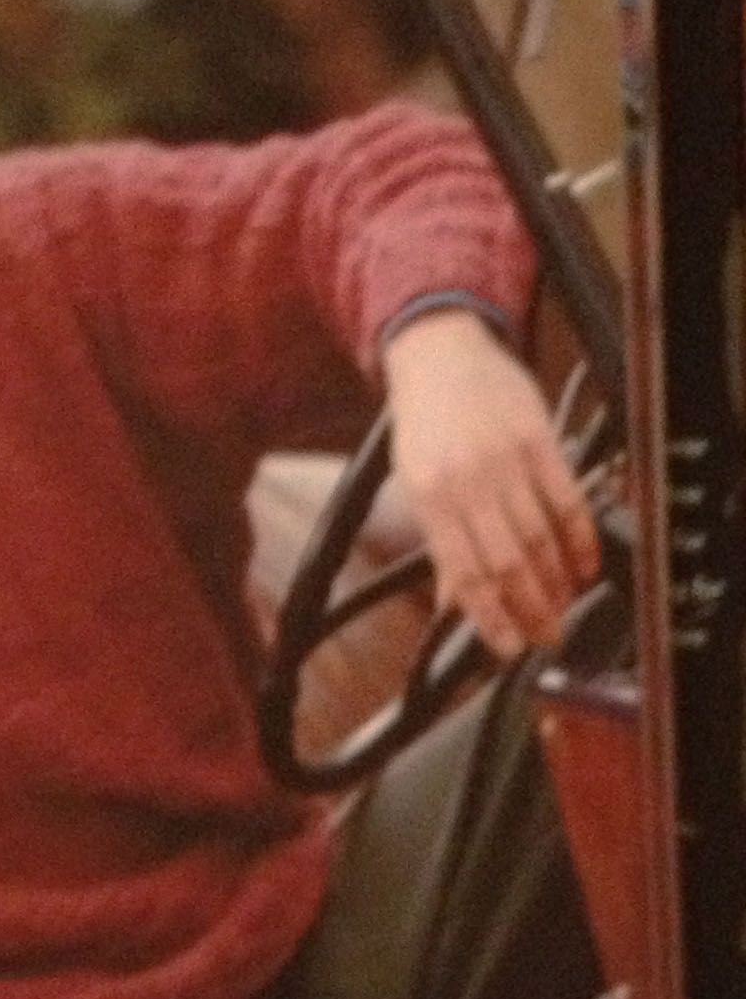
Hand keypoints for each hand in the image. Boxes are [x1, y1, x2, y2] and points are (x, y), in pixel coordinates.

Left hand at [383, 309, 600, 658]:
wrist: (440, 353)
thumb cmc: (424, 422)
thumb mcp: (414, 482)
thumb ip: (439, 542)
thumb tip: (453, 603)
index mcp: (431, 497)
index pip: (466, 573)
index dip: (491, 617)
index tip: (508, 646)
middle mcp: (469, 481)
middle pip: (509, 562)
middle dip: (531, 609)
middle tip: (545, 636)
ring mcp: (507, 460)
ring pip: (541, 537)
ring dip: (557, 582)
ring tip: (563, 609)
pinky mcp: (540, 440)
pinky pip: (566, 499)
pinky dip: (580, 538)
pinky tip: (584, 564)